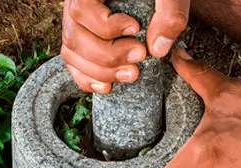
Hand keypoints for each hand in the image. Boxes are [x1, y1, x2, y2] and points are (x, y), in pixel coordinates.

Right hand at [61, 0, 189, 92]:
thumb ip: (168, 11)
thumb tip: (157, 49)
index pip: (81, 9)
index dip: (106, 25)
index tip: (135, 28)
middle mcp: (75, 5)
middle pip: (74, 37)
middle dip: (108, 55)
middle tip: (140, 55)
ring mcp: (75, 25)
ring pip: (71, 54)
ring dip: (100, 72)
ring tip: (131, 73)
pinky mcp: (82, 42)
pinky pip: (73, 64)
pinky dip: (88, 79)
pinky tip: (108, 86)